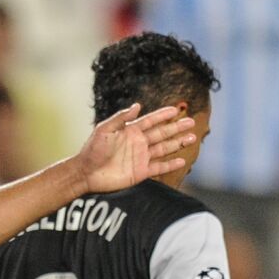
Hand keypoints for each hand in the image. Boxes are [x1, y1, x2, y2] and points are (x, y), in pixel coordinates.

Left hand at [72, 104, 195, 194]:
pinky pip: (159, 167)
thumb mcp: (104, 130)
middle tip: (191, 122)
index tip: (176, 109)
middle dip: (177, 128)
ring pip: (164, 148)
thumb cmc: (92, 150)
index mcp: (130, 131)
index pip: (151, 121)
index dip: (163, 115)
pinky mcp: (141, 172)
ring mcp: (141, 157)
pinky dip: (171, 164)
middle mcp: (138, 143)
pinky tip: (182, 160)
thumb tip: (137, 105)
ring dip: (178, 143)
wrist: (86, 173)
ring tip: (192, 138)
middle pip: (162, 133)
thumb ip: (121, 118)